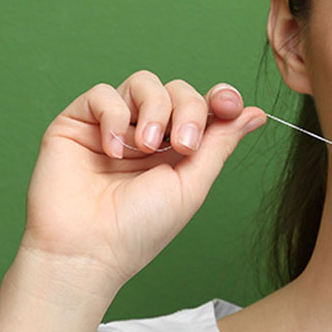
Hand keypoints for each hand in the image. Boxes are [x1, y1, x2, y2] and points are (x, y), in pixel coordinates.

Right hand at [18, 70, 266, 293]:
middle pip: (178, 89)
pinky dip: (115, 117)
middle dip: (189, 109)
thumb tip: (254, 114)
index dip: (220, 98)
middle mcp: (146, 133)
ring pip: (144, 82)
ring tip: (147, 147)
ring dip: (156, 110)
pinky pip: (103, 93)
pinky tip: (112, 150)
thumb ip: (219, 144)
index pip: (204, 106)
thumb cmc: (139, 229)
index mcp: (177, 149)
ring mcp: (112, 126)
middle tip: (184, 146)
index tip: (228, 106)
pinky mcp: (77, 122)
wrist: (88, 249)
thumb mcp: (192, 184)